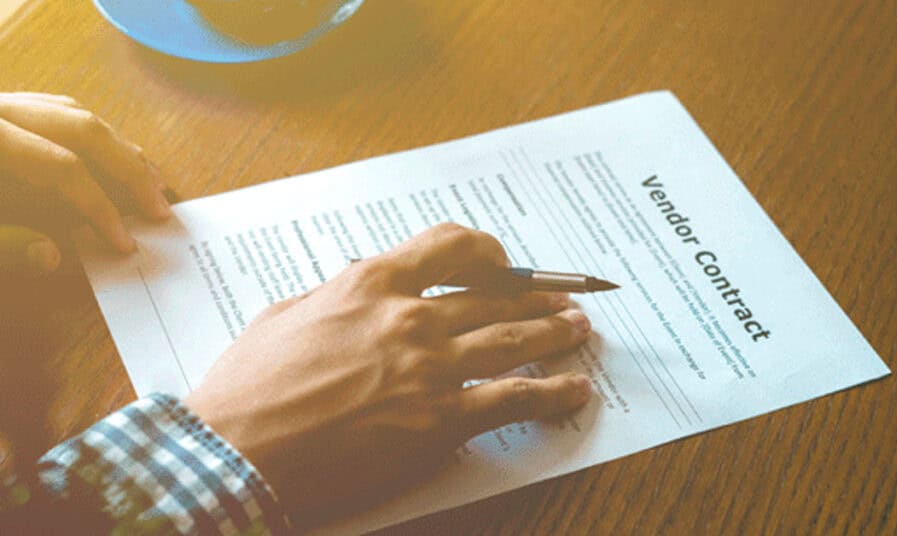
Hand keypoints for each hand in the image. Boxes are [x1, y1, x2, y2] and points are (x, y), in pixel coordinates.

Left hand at [0, 92, 170, 275]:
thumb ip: (3, 246)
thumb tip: (50, 256)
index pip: (63, 168)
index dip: (99, 207)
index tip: (124, 242)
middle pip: (84, 129)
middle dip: (129, 170)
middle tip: (159, 207)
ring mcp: (1, 103)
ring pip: (74, 113)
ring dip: (117, 148)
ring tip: (148, 181)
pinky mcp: (1, 108)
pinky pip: (57, 109)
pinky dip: (90, 133)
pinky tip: (108, 153)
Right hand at [186, 223, 592, 515]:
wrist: (234, 452)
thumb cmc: (248, 389)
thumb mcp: (285, 315)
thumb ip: (336, 300)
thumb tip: (362, 298)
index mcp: (371, 283)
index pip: (449, 246)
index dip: (488, 251)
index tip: (503, 263)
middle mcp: (409, 316)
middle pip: (494, 296)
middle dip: (536, 296)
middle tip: (562, 300)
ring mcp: (430, 367)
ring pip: (514, 338)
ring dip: (556, 333)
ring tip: (580, 331)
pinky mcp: (441, 419)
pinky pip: (515, 397)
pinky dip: (553, 392)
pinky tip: (574, 390)